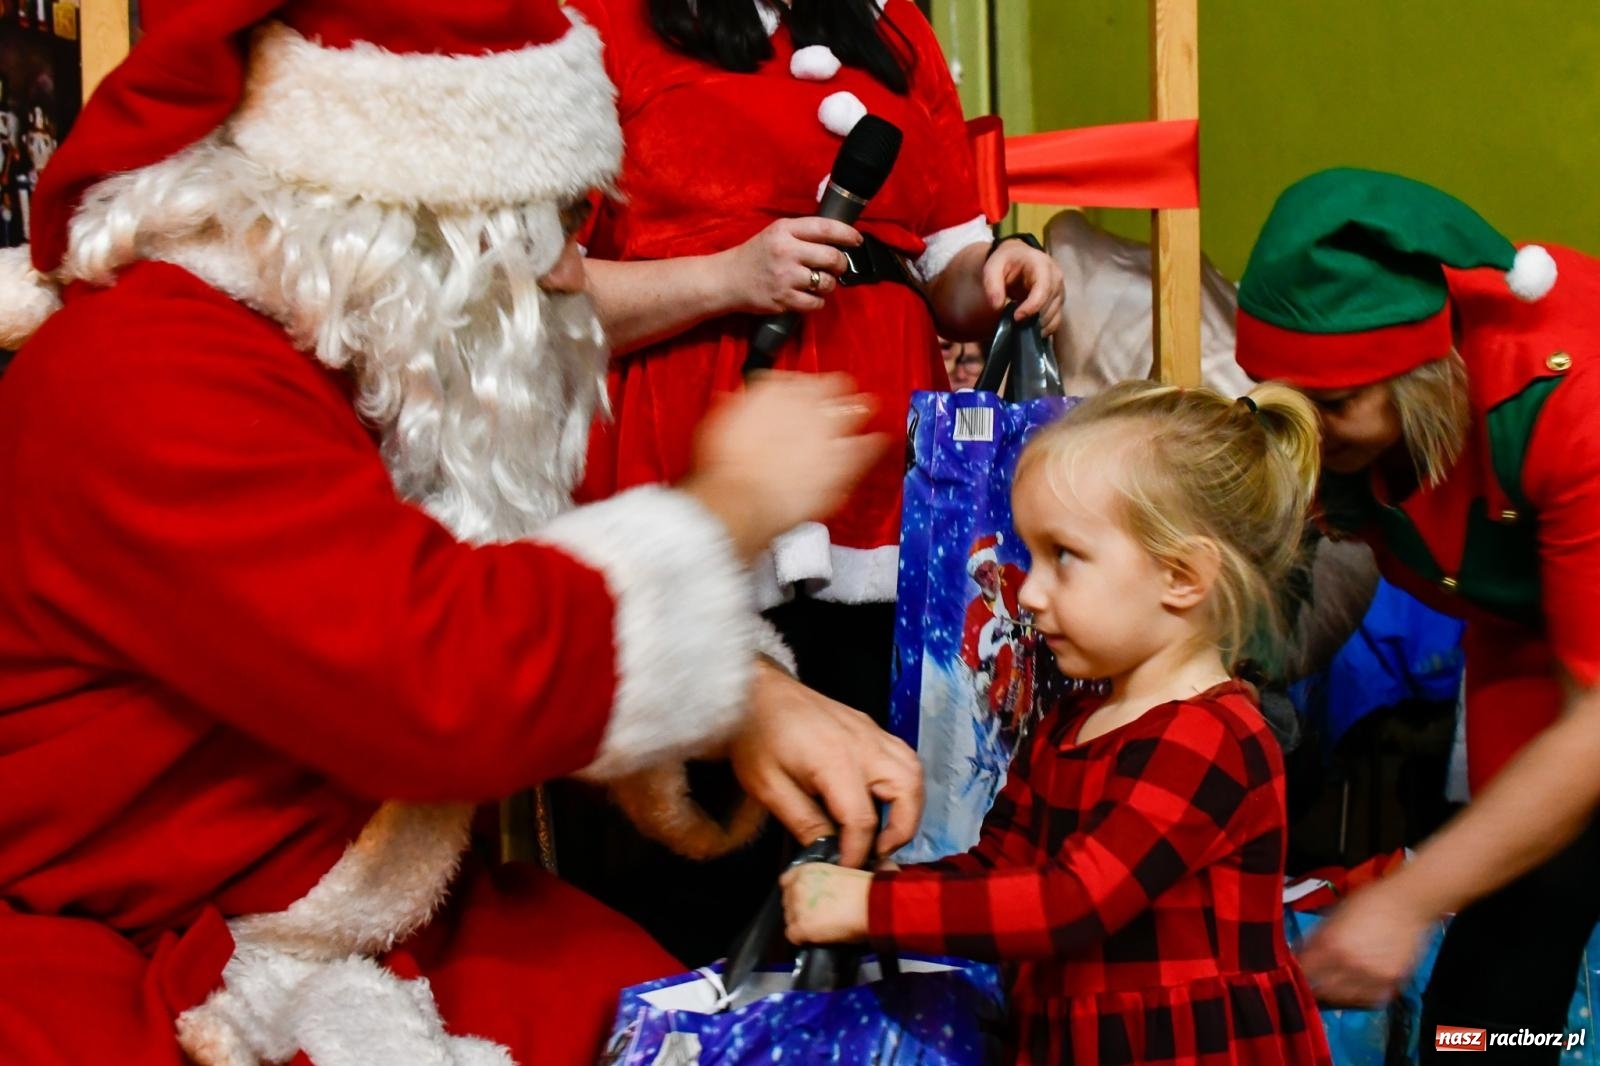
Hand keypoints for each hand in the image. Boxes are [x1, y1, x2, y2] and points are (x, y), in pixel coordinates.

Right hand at [684, 374, 885, 559]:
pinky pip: (867, 448)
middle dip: (839, 391)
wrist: (742, 499)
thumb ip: (740, 407)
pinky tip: (880, 441)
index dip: (808, 383)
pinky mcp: (842, 463)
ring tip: (869, 406)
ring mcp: (828, 434)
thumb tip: (741, 400)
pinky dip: (875, 444)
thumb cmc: (724, 467)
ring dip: (862, 409)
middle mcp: (807, 407)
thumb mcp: (722, 423)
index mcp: (776, 392)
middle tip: (844, 393)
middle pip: (834, 389)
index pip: (801, 377)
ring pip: (855, 413)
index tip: (809, 388)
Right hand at [717, 217, 862, 314]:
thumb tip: (838, 239)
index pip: (825, 228)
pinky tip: (809, 297)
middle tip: (836, 267)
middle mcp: (786, 251)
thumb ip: (803, 233)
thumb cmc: (756, 255)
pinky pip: (816, 303)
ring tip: (819, 282)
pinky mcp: (783, 299)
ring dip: (829, 284)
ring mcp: (785, 277)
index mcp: (785, 230)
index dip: (847, 234)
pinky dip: (817, 302)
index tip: (857, 240)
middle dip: (840, 264)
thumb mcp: (776, 233)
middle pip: (831, 257)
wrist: (728, 279)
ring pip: (826, 282)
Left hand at [729, 662, 923, 867]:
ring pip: (914, 771)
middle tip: (878, 853)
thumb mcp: (768, 787)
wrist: (755, 690)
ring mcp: (871, 732)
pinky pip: (902, 757)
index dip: (857, 854)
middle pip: (907, 790)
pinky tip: (881, 801)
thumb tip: (828, 857)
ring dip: (909, 806)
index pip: (862, 820)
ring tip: (885, 831)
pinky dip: (903, 784)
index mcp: (835, 761)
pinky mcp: (870, 728)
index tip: (847, 872)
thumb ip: (803, 823)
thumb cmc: (756, 735)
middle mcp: (863, 744)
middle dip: (902, 830)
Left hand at [781, 862, 872, 943]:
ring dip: (801, 924)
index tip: (806, 900)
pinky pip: (793, 937)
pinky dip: (803, 940)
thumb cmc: (865, 888)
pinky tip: (817, 939)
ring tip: (820, 928)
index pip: (786, 881)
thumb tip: (821, 894)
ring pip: (789, 920)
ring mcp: (796, 908)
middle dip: (799, 909)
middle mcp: (796, 886)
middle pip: (787, 902)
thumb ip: (822, 882)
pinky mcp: (801, 928)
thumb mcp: (839, 874)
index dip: (795, 892)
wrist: (873, 905)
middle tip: (816, 916)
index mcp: (806, 869)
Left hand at [982, 241, 1063, 336]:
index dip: (1032, 306)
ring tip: (1018, 325)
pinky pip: (1055, 321)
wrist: (1019, 258)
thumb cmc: (1006, 261)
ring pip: (1053, 316)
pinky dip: (1042, 329)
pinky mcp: (1058, 302)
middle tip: (1012, 324)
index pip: (1044, 288)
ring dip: (1036, 325)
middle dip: (1031, 318)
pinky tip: (1027, 328)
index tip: (1016, 318)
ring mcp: (1060, 291)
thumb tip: (997, 306)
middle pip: (1049, 305)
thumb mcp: (993, 267)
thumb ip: (992, 285)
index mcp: (1042, 265)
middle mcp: (1056, 277)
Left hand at [1297, 881, 1433, 1006]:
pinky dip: (1359, 999)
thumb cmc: (1366, 903)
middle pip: (1322, 990)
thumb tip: (1299, 955)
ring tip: (1332, 989)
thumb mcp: (1332, 915)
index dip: (1296, 973)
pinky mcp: (1393, 984)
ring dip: (1335, 996)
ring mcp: (1374, 977)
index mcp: (1332, 944)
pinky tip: (1354, 991)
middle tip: (1312, 984)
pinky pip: (1370, 1001)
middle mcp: (1351, 964)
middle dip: (1313, 987)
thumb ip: (1315, 939)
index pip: (1305, 971)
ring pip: (1345, 1000)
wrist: (1407, 902)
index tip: (1294, 973)